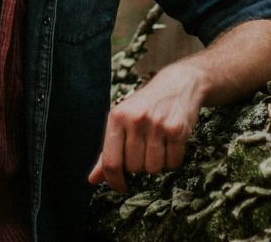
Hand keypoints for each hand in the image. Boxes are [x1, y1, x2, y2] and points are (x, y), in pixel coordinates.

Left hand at [88, 63, 206, 192]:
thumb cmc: (145, 105)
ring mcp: (157, 124)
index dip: (114, 181)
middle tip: (145, 148)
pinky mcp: (177, 130)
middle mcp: (135, 119)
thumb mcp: (122, 120)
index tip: (120, 187)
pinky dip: (172, 160)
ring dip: (157, 163)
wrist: (177, 83)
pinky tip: (171, 143)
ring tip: (158, 144)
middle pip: (133, 167)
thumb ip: (108, 151)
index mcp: (117, 116)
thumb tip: (93, 179)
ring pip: (153, 168)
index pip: (110, 161)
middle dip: (139, 165)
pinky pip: (173, 163)